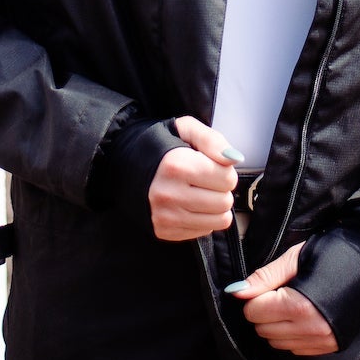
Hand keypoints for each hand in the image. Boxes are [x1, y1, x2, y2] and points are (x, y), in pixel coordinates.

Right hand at [148, 115, 240, 241]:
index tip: (210, 165)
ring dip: (216, 206)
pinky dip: (203, 218)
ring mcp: (166, 216)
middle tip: (206, 180)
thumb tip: (235, 159)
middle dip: (221, 189)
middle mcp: (169, 194)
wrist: (124, 165)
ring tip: (201, 192)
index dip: (224, 170)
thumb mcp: (186, 128)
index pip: (227, 179)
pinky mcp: (164, 231)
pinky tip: (190, 204)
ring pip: (219, 220)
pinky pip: (204, 231)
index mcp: (177, 165)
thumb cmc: (162, 145)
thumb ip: (213, 140)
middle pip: (224, 201)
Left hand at [226, 241, 337, 356]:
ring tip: (293, 302)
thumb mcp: (294, 258)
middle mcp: (311, 328)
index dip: (256, 296)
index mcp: (300, 305)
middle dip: (265, 310)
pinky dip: (292, 334)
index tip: (270, 285)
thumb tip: (236, 292)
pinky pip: (295, 349)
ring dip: (277, 324)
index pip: (254, 312)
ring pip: (276, 342)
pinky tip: (304, 314)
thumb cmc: (332, 252)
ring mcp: (322, 340)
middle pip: (263, 329)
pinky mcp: (329, 346)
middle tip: (281, 292)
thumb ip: (264, 278)